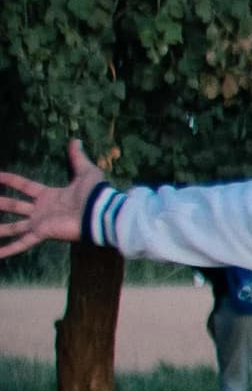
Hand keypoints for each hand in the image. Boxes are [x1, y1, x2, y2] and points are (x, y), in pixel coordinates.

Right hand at [0, 138, 109, 261]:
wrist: (102, 211)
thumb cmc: (96, 194)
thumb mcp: (86, 171)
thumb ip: (78, 157)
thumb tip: (76, 140)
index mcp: (49, 195)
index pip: (24, 186)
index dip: (10, 180)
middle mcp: (42, 210)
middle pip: (13, 206)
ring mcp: (40, 223)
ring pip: (12, 226)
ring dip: (0, 229)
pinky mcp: (42, 232)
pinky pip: (22, 243)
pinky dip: (9, 249)